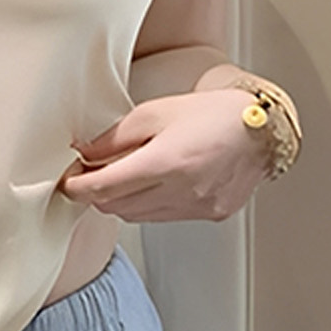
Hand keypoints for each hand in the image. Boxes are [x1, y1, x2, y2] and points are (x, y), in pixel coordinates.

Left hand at [58, 89, 268, 222]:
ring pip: (138, 216)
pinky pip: (163, 217)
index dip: (78, 188)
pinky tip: (153, 184)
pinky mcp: (210, 215)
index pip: (105, 188)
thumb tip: (83, 152)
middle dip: (97, 193)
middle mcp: (182, 191)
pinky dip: (148, 204)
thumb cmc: (212, 113)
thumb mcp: (155, 113)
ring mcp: (197, 208)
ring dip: (121, 200)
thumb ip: (114, 137)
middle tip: (89, 173)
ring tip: (122, 175)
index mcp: (167, 162)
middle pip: (117, 206)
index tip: (67, 182)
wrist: (262, 129)